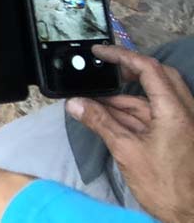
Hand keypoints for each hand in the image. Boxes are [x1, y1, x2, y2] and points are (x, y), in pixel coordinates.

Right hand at [66, 45, 193, 221]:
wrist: (190, 216)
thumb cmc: (166, 187)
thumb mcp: (126, 151)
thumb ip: (100, 122)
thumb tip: (75, 104)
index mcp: (175, 111)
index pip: (149, 69)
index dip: (122, 56)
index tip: (100, 53)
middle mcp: (185, 112)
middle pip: (159, 76)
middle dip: (129, 70)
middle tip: (105, 68)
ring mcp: (184, 124)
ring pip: (156, 97)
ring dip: (128, 96)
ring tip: (96, 100)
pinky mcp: (181, 136)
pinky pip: (157, 114)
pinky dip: (135, 112)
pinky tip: (111, 117)